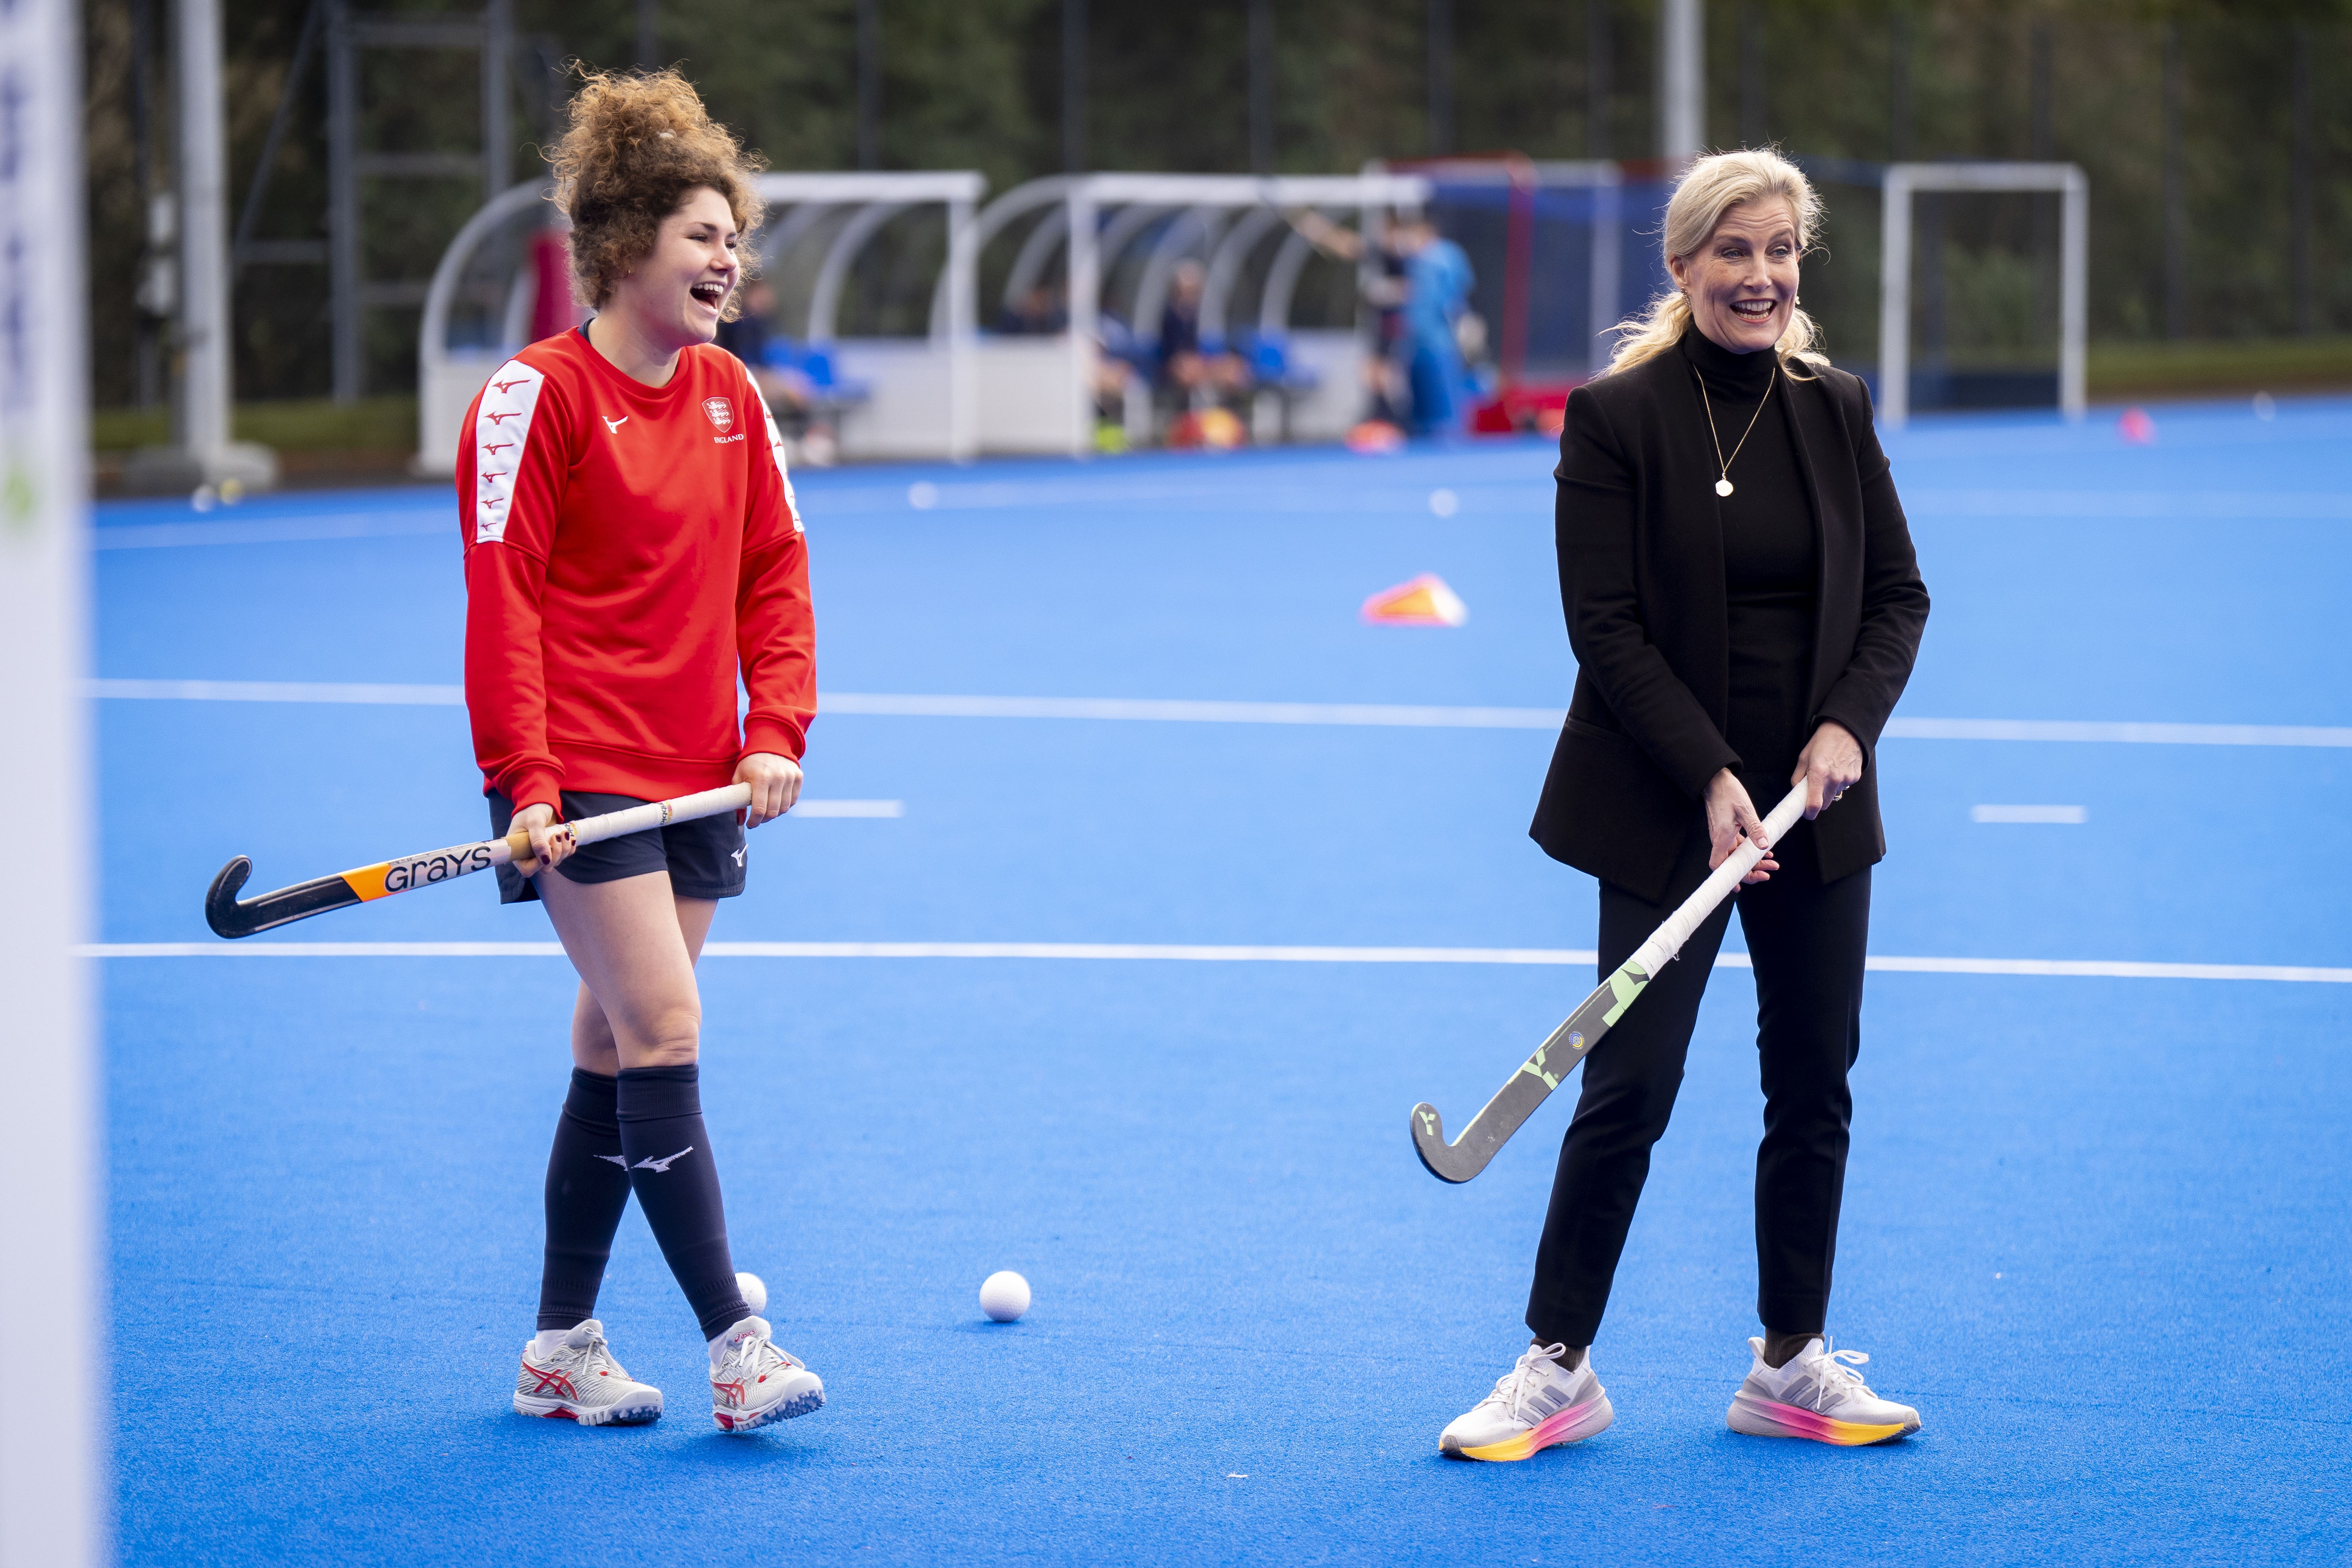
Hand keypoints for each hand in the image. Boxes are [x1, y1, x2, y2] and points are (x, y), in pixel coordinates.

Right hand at [511, 801, 574, 875]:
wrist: (540, 802)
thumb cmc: (531, 810)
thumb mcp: (533, 822)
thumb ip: (538, 840)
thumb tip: (545, 859)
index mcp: (518, 852)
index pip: (528, 869)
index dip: (539, 864)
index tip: (546, 848)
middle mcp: (529, 855)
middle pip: (545, 867)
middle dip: (555, 854)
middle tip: (556, 836)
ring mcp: (542, 853)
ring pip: (556, 861)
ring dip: (564, 849)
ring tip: (563, 833)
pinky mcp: (552, 848)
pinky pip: (564, 855)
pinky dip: (569, 847)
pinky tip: (569, 837)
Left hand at [736, 752, 801, 827]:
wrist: (770, 743)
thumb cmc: (751, 762)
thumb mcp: (739, 777)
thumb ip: (737, 799)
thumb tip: (740, 821)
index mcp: (761, 778)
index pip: (759, 809)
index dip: (754, 821)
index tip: (750, 824)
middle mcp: (777, 778)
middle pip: (773, 811)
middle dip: (764, 819)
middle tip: (758, 819)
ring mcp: (790, 777)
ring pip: (784, 808)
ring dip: (775, 814)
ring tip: (767, 811)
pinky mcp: (798, 777)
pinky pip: (793, 800)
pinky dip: (785, 805)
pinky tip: (776, 803)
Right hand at [1705, 769, 1777, 884]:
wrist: (1716, 780)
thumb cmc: (1727, 792)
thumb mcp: (1745, 810)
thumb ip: (1755, 829)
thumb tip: (1764, 846)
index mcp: (1721, 837)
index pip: (1719, 865)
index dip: (1727, 878)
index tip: (1739, 887)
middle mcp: (1720, 840)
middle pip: (1732, 864)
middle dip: (1750, 872)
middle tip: (1768, 874)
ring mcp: (1724, 836)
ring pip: (1738, 856)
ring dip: (1754, 862)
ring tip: (1772, 864)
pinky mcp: (1728, 831)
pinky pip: (1739, 847)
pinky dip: (1751, 851)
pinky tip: (1765, 851)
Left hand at [1792, 721, 1863, 819]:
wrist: (1846, 730)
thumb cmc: (1822, 742)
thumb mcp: (1803, 757)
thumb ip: (1798, 777)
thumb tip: (1796, 792)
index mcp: (1818, 774)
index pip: (1814, 805)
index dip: (1808, 813)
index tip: (1805, 813)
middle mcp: (1834, 779)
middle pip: (1825, 804)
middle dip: (1817, 801)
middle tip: (1813, 790)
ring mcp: (1846, 779)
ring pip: (1834, 795)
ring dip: (1828, 790)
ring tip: (1827, 772)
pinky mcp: (1855, 777)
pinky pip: (1844, 787)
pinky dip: (1839, 782)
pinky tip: (1837, 768)